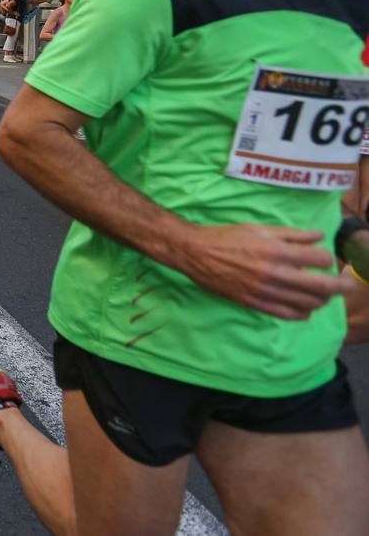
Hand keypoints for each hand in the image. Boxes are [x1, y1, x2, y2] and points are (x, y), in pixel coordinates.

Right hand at [178, 223, 356, 319]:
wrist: (196, 253)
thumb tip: (319, 237)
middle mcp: (274, 273)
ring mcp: (265, 291)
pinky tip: (305, 308)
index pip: (319, 259)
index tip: (325, 259)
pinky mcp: (254, 303)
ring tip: (322, 294)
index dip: (327, 258)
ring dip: (321, 299)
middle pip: (321, 285)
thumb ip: (292, 234)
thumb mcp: (260, 229)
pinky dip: (302, 313)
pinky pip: (287, 314)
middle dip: (340, 285)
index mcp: (277, 250)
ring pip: (307, 303)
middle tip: (347, 284)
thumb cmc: (227, 237)